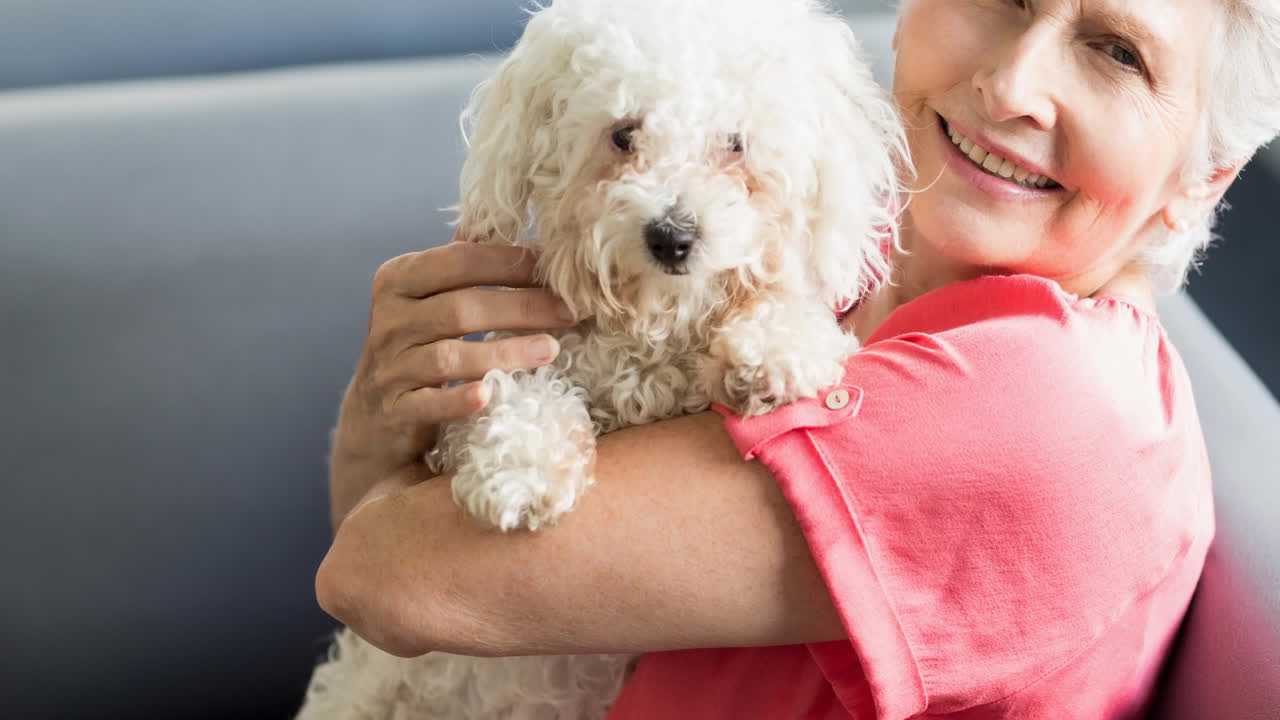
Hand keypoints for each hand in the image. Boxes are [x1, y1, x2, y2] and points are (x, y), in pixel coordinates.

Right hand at [334, 237, 577, 468]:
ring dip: (503, 353)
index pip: (458, 261)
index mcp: (399, 279)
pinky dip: (458, 400)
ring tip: (549, 349)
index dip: (510, 263)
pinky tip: (488, 395)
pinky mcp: (394, 410)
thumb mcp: (429, 298)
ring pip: (449, 356)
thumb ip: (460, 263)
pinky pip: (429, 404)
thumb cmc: (416, 346)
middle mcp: (390, 319)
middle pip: (461, 307)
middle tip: (569, 311)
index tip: (556, 272)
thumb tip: (504, 217)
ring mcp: (389, 366)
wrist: (375, 415)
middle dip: (521, 306)